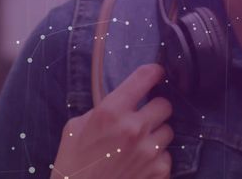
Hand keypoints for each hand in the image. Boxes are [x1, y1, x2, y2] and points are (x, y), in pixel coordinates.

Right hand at [51, 64, 173, 178]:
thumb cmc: (72, 165)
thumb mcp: (75, 128)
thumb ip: (101, 110)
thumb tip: (121, 101)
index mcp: (111, 112)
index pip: (144, 77)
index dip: (154, 73)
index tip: (157, 74)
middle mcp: (133, 128)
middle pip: (165, 105)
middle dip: (154, 110)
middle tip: (143, 119)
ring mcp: (148, 151)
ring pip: (168, 131)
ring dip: (156, 136)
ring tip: (138, 146)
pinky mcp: (159, 171)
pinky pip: (167, 156)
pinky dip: (156, 160)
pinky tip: (139, 165)